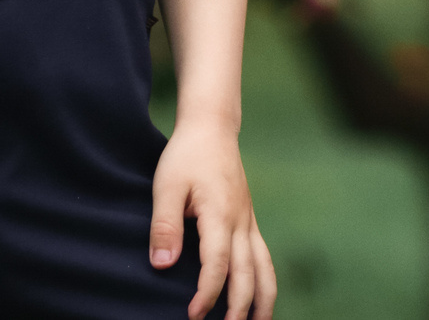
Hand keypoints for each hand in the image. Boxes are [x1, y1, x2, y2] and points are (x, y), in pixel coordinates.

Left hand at [150, 118, 276, 319]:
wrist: (212, 127)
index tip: (193, 315)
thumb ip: (164, 226)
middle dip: (240, 309)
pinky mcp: (249, 220)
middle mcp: (241, 221)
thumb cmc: (186, 155)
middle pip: (248, 274)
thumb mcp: (166, 185)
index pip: (218, 264)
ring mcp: (249, 221)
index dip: (207, 293)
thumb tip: (163, 265)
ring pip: (265, 268)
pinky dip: (265, 281)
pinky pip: (264, 256)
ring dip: (263, 299)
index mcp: (220, 214)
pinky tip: (259, 296)